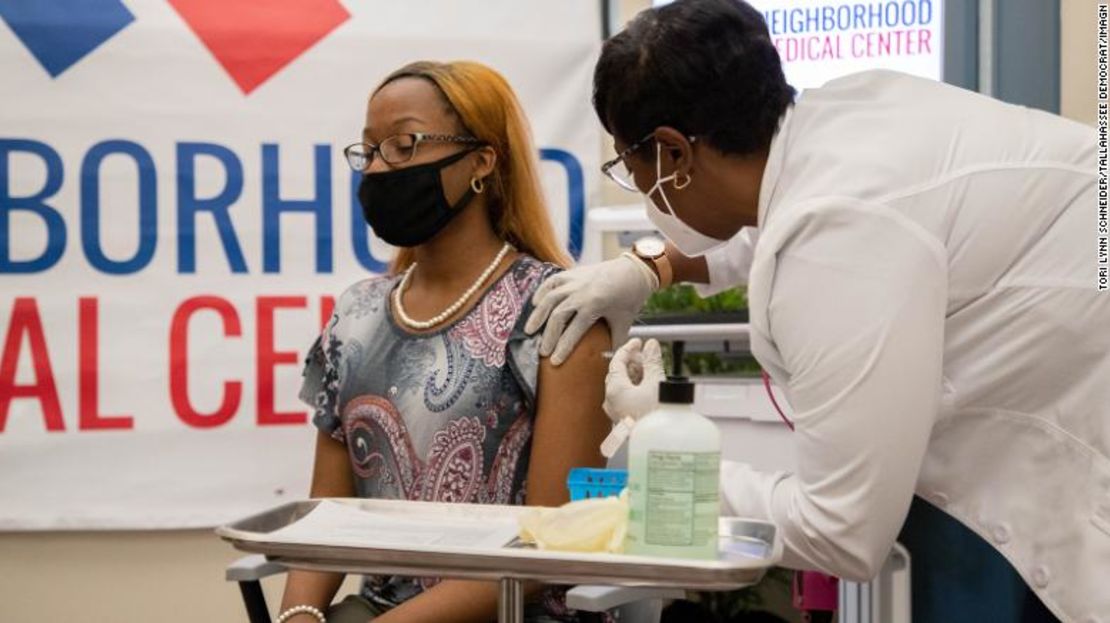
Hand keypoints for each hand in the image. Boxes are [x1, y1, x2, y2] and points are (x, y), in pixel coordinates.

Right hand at [525, 254, 655, 364]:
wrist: (636, 270)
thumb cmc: (631, 297)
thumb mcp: (624, 321)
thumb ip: (614, 341)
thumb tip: (606, 360)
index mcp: (594, 305)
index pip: (574, 331)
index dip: (563, 348)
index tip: (554, 361)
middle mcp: (581, 292)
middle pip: (558, 316)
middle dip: (549, 336)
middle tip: (542, 352)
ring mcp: (575, 281)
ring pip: (550, 299)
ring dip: (538, 316)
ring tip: (529, 331)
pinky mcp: (573, 273)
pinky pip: (552, 282)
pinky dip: (542, 292)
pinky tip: (535, 303)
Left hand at [602, 338, 664, 422]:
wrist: (660, 443)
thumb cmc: (656, 416)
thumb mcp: (656, 383)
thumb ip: (652, 361)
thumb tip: (651, 346)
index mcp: (614, 389)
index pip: (617, 361)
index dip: (628, 348)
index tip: (638, 342)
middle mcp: (610, 400)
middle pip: (617, 373)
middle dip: (632, 363)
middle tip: (647, 357)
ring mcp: (615, 411)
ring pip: (621, 386)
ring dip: (634, 376)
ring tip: (650, 372)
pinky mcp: (622, 420)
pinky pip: (624, 398)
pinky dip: (634, 389)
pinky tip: (647, 388)